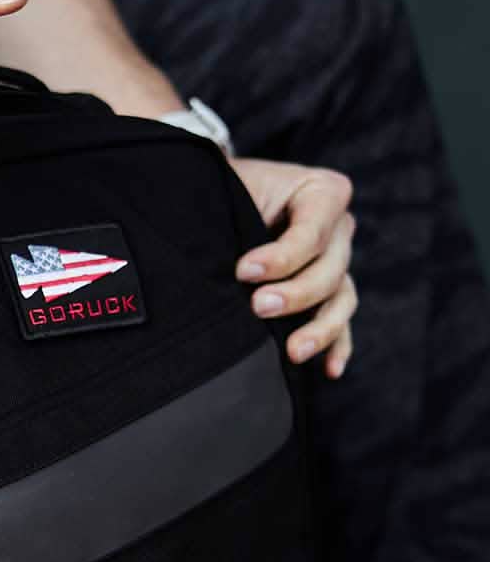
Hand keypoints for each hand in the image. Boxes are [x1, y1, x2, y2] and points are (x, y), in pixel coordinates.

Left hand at [230, 158, 357, 378]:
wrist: (220, 204)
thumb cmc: (223, 194)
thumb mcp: (231, 191)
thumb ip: (236, 215)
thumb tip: (222, 263)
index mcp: (320, 192)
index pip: (314, 229)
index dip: (283, 255)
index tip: (243, 272)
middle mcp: (337, 229)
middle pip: (332, 269)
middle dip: (296, 293)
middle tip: (257, 307)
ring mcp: (335, 264)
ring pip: (341, 299)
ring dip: (320, 328)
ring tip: (293, 351)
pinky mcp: (326, 295)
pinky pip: (340, 322)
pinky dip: (337, 346)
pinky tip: (330, 370)